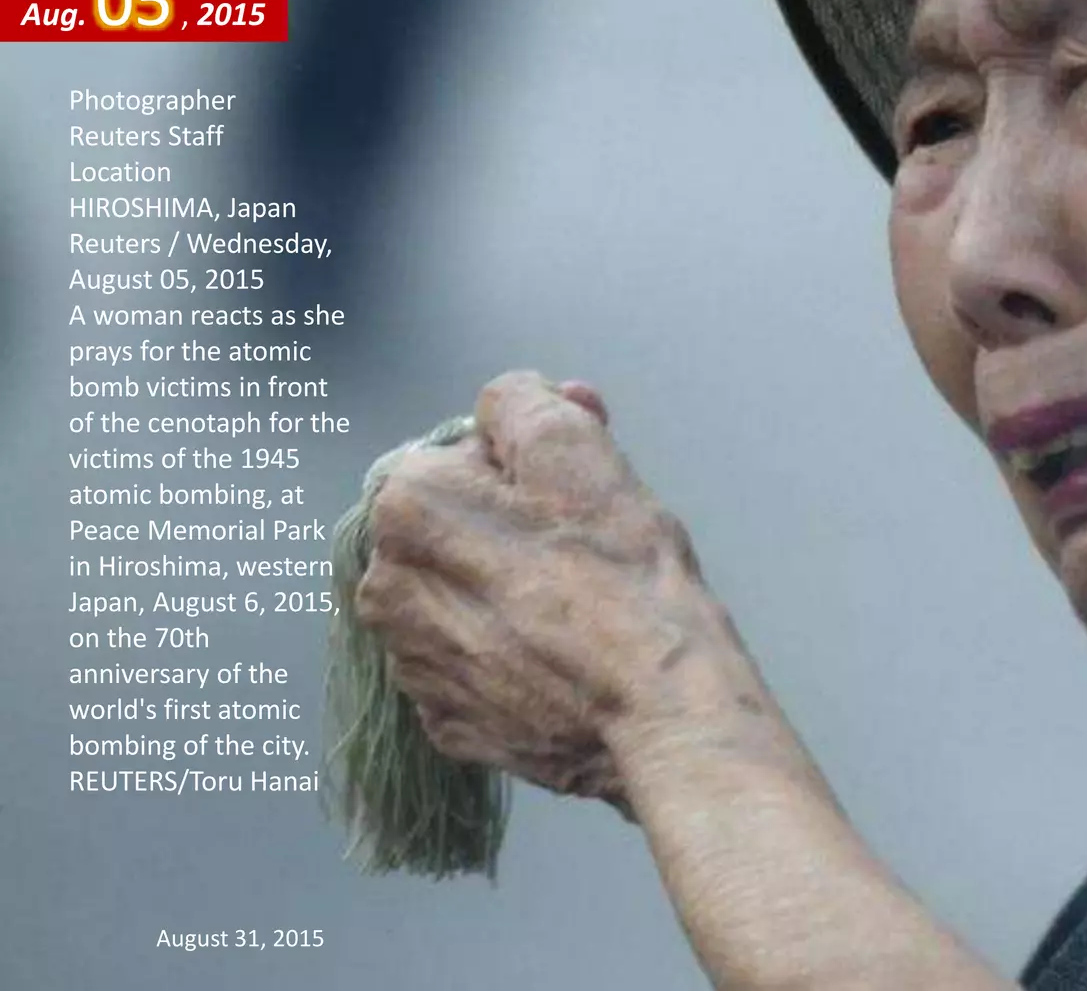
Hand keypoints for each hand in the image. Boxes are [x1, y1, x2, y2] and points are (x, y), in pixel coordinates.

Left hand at [355, 370, 749, 805]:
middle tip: (586, 551)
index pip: (465, 457)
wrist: (658, 711)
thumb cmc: (624, 579)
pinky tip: (562, 660)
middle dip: (511, 529)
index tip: (581, 492)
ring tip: (578, 611)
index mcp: (407, 507)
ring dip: (508, 593)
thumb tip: (509, 403)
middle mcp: (386, 587)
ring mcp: (413, 665)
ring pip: (463, 600)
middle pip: (456, 531)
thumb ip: (525, 403)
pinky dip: (511, 657)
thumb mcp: (580, 451)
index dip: (529, 468)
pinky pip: (475, 667)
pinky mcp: (446, 724)